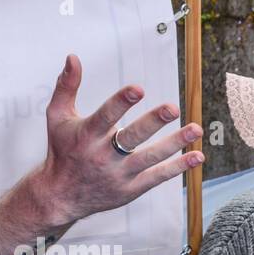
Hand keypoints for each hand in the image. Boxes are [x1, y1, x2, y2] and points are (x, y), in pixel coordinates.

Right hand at [32, 54, 202, 225]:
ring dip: (174, 144)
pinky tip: (196, 156)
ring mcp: (119, 174)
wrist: (60, 196)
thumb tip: (73, 58)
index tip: (138, 89)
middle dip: (152, 123)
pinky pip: (157, 177)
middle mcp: (103, 156)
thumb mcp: (57, 117)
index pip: (105, 116)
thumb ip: (66, 87)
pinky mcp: (130, 189)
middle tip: (172, 108)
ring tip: (195, 129)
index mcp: (86, 135)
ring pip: (150, 158)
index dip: (121, 102)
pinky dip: (178, 168)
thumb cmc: (62, 151)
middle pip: (130, 137)